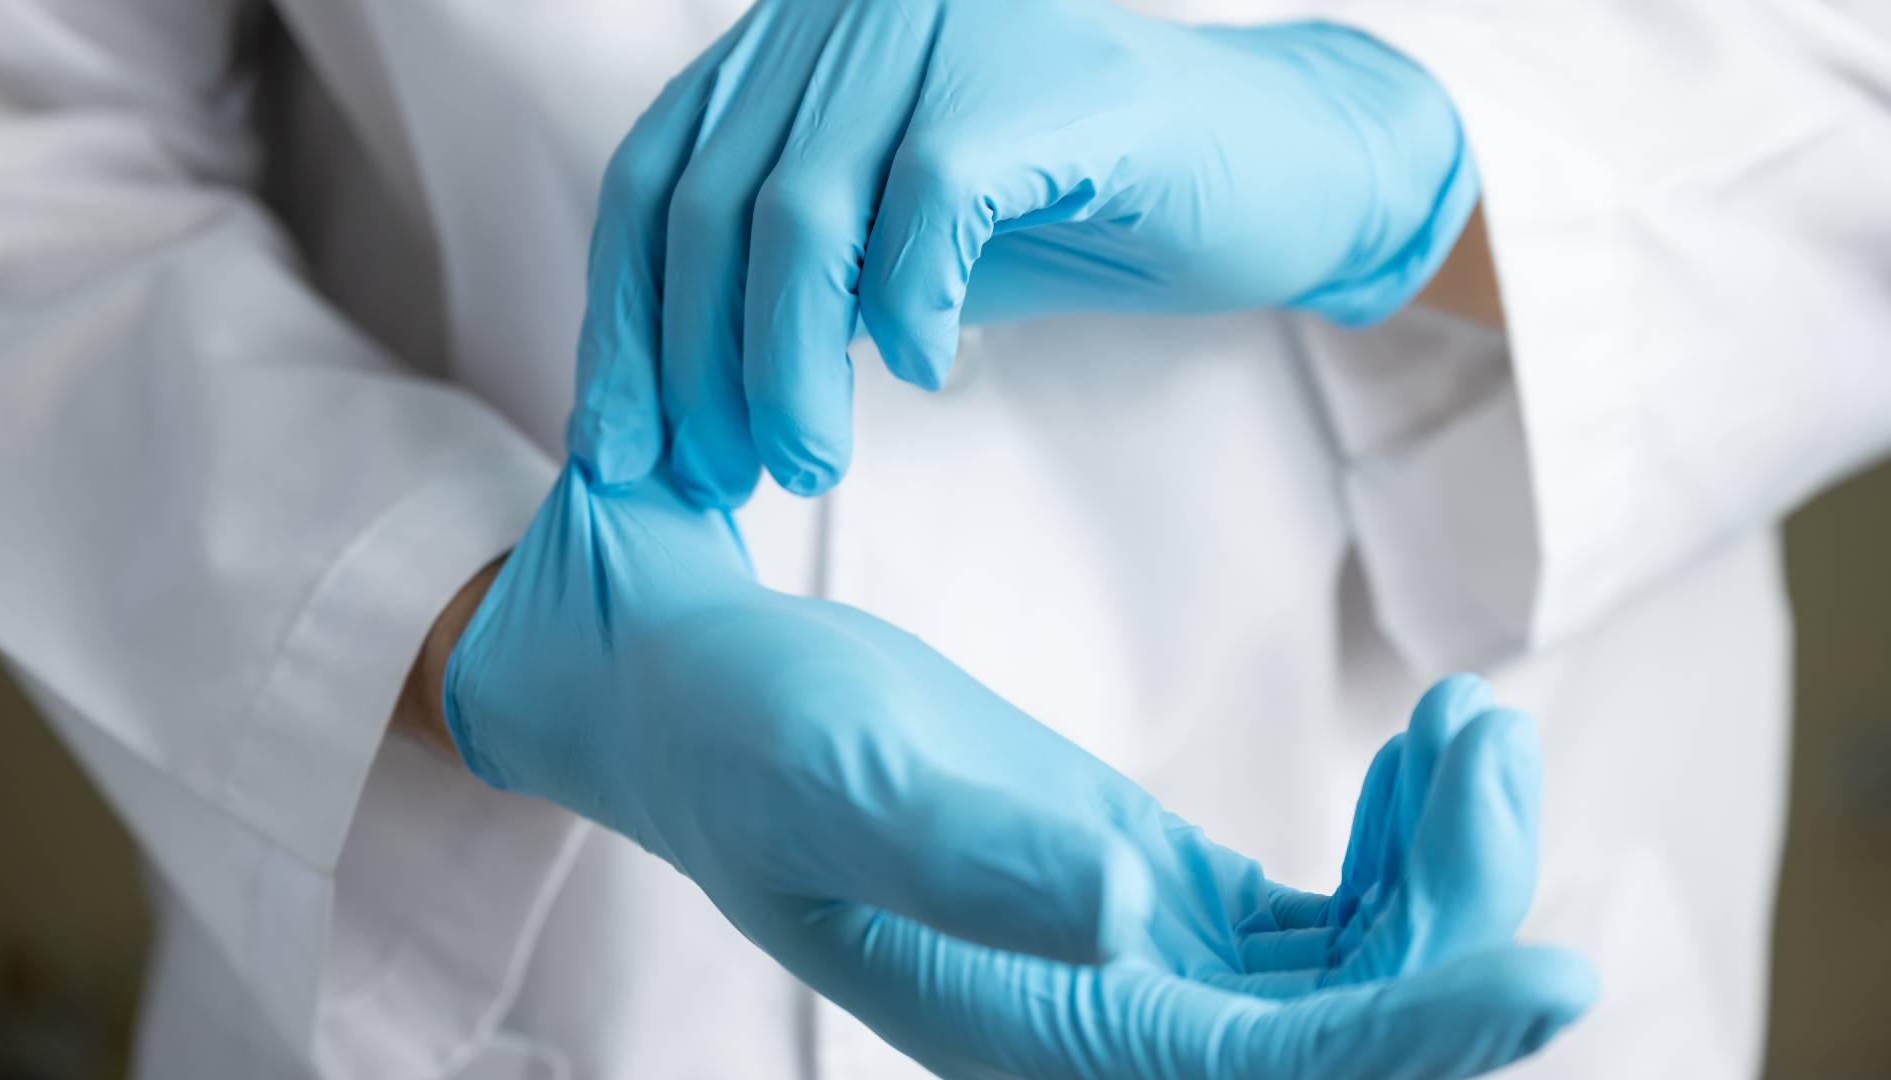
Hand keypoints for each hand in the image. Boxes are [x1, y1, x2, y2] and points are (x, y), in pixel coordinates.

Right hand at [443, 464, 1591, 1075]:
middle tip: (1486, 733)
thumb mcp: (838, 775)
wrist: (696, 692)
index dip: (1421, 1035)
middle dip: (1461, 905)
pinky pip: (1327, 911)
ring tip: (1469, 718)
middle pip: (1353, 1029)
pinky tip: (1420, 741)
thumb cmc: (737, 734)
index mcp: (1041, 1030)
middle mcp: (1108, 1020)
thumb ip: (971, 858)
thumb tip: (1128, 918)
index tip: (1556, 968)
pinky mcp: (1149, 886)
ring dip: (1446, 860)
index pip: (1273, 1074)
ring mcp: (1140, 957)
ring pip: (1360, 968)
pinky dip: (1400, 835)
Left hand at [569, 1, 1477, 506]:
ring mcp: (941, 30)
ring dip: (785, 363)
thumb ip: (783, 284)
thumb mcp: (891, 249)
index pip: (655, 179)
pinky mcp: (1036, 79)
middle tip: (717, 478)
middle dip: (694, 367)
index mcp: (796, 45)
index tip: (622, 449)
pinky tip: (924, 372)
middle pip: (709, 203)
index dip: (623, 322)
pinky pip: (928, 203)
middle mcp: (848, 13)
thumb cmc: (1069, 214)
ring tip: (805, 460)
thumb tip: (666, 401)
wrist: (1265, 172)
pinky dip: (910, 306)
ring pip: (801, 214)